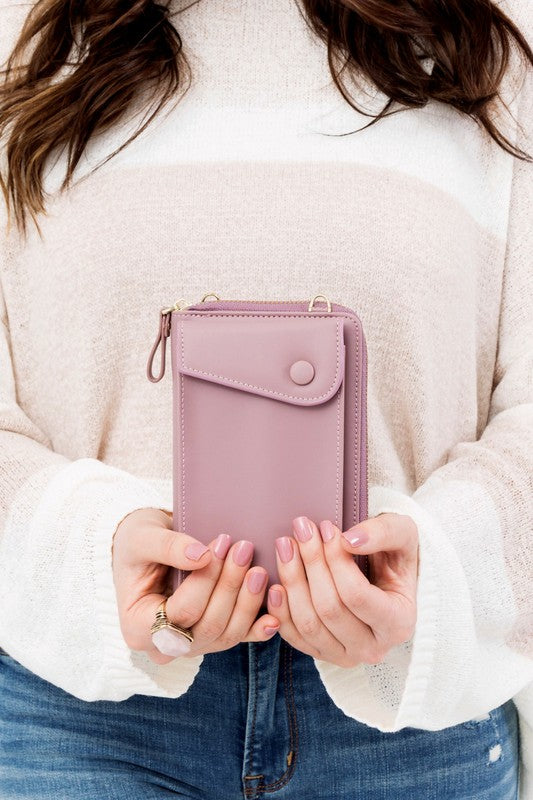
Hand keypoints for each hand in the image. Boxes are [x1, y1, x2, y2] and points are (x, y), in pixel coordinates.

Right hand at [112, 508, 279, 664]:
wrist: (146, 548)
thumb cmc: (138, 541)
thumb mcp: (143, 538)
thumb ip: (168, 547)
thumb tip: (201, 557)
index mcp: (138, 627)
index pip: (181, 612)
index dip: (206, 580)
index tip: (221, 544)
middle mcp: (164, 645)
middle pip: (208, 626)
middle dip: (230, 587)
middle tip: (244, 549)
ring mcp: (190, 644)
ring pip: (226, 635)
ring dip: (247, 602)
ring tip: (259, 568)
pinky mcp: (212, 637)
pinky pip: (238, 637)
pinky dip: (258, 628)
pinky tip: (274, 616)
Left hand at [266, 513, 417, 666]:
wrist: (389, 579)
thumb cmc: (397, 556)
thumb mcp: (403, 534)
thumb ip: (383, 533)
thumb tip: (349, 540)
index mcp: (399, 622)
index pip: (356, 595)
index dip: (335, 560)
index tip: (325, 527)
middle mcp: (374, 648)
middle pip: (329, 609)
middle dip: (311, 564)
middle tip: (300, 529)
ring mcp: (346, 655)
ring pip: (308, 624)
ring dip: (292, 581)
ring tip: (286, 546)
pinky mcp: (322, 654)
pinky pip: (294, 637)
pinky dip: (280, 611)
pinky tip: (275, 583)